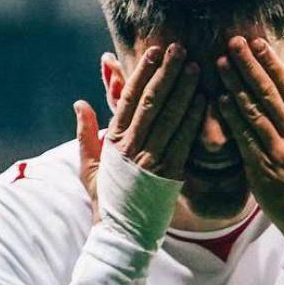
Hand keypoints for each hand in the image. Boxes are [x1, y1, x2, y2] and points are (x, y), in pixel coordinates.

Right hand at [76, 44, 205, 213]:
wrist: (121, 235)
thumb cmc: (106, 201)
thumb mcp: (89, 168)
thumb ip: (86, 133)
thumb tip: (80, 103)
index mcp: (113, 142)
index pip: (128, 99)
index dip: (142, 72)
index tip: (154, 51)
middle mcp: (132, 147)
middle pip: (151, 102)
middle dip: (166, 73)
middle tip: (180, 49)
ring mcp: (151, 160)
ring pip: (169, 117)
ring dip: (184, 90)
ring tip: (196, 67)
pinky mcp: (170, 175)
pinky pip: (184, 141)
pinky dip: (193, 119)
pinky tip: (203, 100)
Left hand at [216, 35, 283, 239]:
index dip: (272, 64)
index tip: (258, 44)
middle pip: (268, 93)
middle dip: (250, 66)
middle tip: (233, 42)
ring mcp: (277, 151)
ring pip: (253, 112)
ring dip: (236, 85)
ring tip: (220, 64)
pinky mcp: (262, 169)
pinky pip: (244, 139)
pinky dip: (232, 118)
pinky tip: (219, 100)